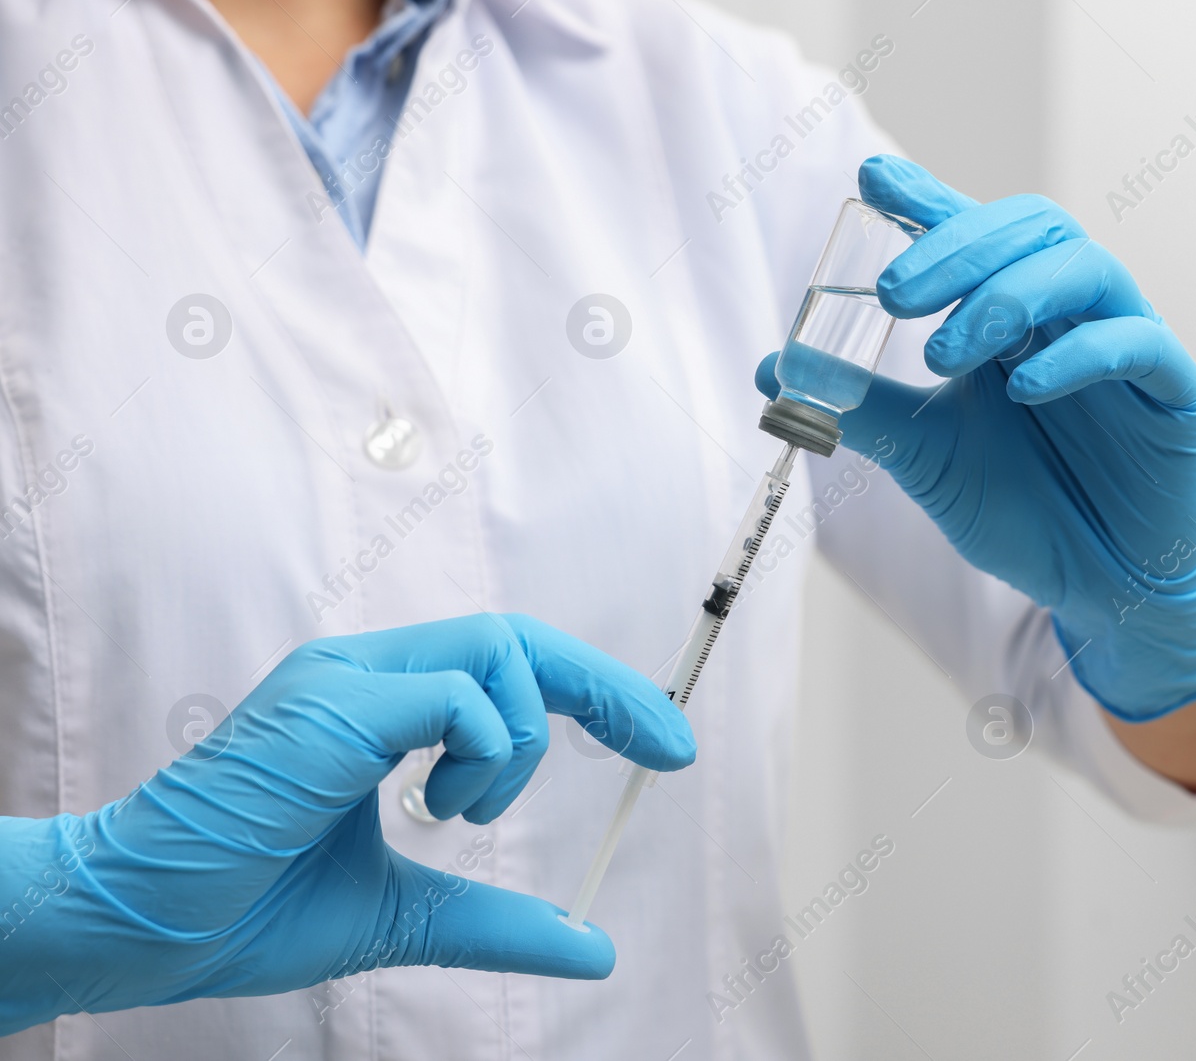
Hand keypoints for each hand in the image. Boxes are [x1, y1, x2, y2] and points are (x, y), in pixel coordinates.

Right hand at [0, 613, 695, 1034]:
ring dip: (522, 742)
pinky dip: (486, 750)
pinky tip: (444, 810)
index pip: (509, 666)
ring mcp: (346, 678)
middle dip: (608, 687)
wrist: (137, 930)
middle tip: (669, 748)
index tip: (662, 745)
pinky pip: (457, 693)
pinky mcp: (335, 703)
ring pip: (498, 651)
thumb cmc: (246, 913)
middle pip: (520, 637)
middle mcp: (365, 672)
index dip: (596, 694)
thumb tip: (592, 947)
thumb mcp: (404, 916)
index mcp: (378, 706)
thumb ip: (496, 921)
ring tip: (470, 815)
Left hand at [759, 156, 1195, 720]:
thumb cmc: (1023, 509)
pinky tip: (1021, 386)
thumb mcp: (925, 456)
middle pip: (1030, 231)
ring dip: (1007, 296)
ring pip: (1084, 268)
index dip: (929, 200)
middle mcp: (1071, 314)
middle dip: (957, 251)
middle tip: (894, 293)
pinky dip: (1078, 354)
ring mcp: (1129, 344)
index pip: (976, 235)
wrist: (1100, 585)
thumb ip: (863, 408)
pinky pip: (1137, 344)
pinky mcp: (1178, 391)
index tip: (872, 182)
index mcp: (1014, 316)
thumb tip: (773, 370)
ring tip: (945, 352)